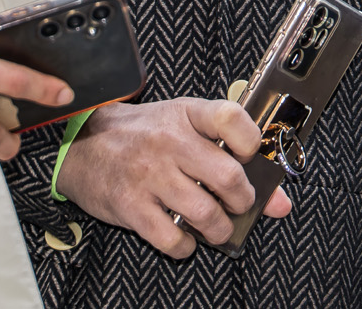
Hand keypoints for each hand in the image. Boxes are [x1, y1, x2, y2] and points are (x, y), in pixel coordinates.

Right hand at [53, 98, 293, 258]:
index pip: (231, 118)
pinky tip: (186, 238)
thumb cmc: (141, 134)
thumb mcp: (184, 126)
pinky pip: (173, 238)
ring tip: (216, 226)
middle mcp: (169, 142)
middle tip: (237, 204)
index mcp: (186, 114)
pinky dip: (187, 247)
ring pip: (205, 212)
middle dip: (243, 200)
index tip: (250, 156)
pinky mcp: (131, 206)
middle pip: (228, 176)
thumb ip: (230, 154)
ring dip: (220, 229)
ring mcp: (149, 174)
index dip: (251, 141)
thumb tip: (280, 201)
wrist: (82, 145)